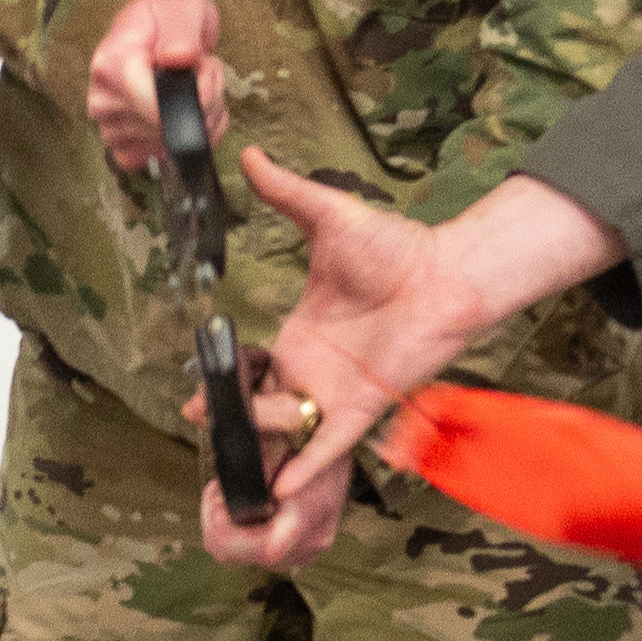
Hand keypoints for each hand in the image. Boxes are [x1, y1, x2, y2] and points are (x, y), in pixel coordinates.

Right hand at [84, 0, 222, 179]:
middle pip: (169, 126)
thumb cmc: (168, 21)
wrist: (157, 35)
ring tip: (196, 87)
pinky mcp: (123, 149)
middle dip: (206, 102)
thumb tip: (180, 58)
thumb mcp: (183, 9)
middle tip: (203, 71)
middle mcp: (103, 100)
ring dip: (203, 119)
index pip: (151, 103)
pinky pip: (168, 158)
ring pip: (174, 144)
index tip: (206, 70)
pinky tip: (192, 113)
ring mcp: (110, 129)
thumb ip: (182, 31)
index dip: (194, 97)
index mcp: (110, 63)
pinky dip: (194, 139)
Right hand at [219, 159, 626, 570]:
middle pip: (264, 405)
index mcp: (303, 333)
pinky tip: (283, 486)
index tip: (194, 391)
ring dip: (263, 440)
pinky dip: (308, 465)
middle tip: (196, 418)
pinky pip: (330, 444)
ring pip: (289, 427)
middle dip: (231, 420)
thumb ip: (284, 193)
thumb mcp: (327, 217)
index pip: (255, 368)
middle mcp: (317, 369)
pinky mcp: (364, 405)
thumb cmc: (398, 245)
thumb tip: (249, 154)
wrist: (447, 271)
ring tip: (232, 450)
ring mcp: (339, 391)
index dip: (225, 383)